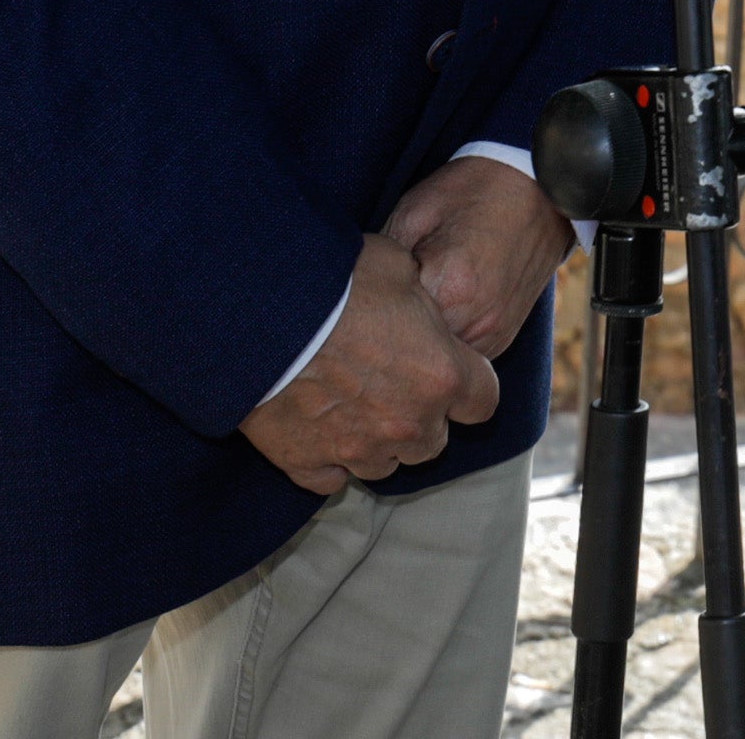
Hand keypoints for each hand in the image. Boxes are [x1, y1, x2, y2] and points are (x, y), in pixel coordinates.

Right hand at [238, 235, 502, 493]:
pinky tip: (318, 430)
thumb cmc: (337, 283)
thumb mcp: (397, 265)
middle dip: (421, 416)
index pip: (484, 401)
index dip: (468, 385)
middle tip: (392, 381)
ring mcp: (360, 451)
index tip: (448, 369)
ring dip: (378, 440)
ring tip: (353, 405)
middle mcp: (409, 423)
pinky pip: (331, 479)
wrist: (261, 315)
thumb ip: (421, 294)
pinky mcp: (309, 464)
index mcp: (442, 375)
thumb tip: (418, 295)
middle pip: (435, 440)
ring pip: (386, 464)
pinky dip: (328, 459)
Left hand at [385, 153, 574, 358]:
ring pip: (436, 360)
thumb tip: (359, 299)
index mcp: (449, 286)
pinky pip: (459, 356)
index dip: (372, 305)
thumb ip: (385, 264)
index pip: (386, 323)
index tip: (370, 288)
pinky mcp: (502, 340)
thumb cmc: (471, 192)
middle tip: (384, 298)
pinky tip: (436, 309)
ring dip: (418, 340)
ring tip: (412, 301)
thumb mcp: (413, 214)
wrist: (539, 189)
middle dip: (393, 330)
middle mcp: (476, 322)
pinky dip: (442, 339)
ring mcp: (493, 336)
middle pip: (411, 350)